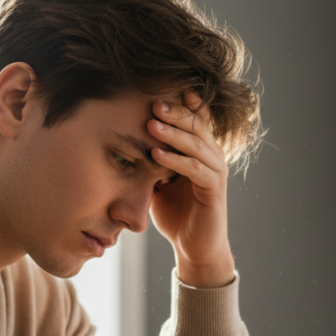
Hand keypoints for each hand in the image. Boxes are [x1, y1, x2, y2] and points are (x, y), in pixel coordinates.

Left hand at [147, 91, 234, 287]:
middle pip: (197, 124)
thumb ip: (149, 159)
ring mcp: (216, 172)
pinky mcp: (214, 190)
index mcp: (200, 149)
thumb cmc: (175, 213)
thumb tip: (120, 138)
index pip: (195, 117)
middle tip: (152, 102)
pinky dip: (176, 160)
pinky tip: (157, 154)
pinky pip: (196, 169)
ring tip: (150, 124)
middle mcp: (212, 156)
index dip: (181, 102)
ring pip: (197, 144)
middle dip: (174, 112)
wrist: (194, 248)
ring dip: (173, 133)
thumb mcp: (158, 180)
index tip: (157, 88)